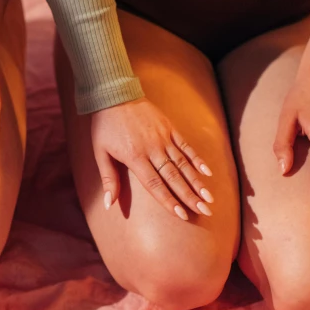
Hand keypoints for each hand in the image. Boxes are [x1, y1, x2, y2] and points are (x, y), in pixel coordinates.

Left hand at [91, 98, 213, 219]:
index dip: (168, 201)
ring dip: (197, 181)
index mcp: (134, 157)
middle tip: (204, 211)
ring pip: (183, 163)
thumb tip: (109, 205)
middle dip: (189, 196)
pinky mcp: (169, 128)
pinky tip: (208, 172)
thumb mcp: (100, 153)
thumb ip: (108, 180)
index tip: (181, 215)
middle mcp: (152, 149)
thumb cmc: (105, 126)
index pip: (154, 184)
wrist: (114, 94)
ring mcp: (163, 138)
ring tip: (209, 198)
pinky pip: (186, 146)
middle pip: (173, 177)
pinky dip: (197, 159)